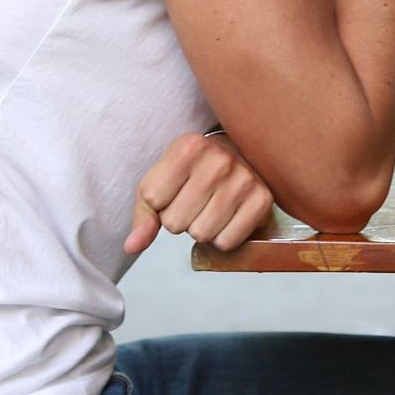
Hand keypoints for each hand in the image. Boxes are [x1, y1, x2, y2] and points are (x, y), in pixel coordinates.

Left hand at [124, 131, 275, 254]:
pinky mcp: (263, 200)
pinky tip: (228, 216)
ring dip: (201, 229)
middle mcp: (220, 160)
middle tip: (196, 200)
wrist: (240, 154)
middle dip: (181, 219)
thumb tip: (131, 247)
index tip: (176, 188)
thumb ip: (144, 214)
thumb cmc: (194, 170)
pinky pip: (227, 242)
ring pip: (201, 235)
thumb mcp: (162, 180)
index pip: (154, 200)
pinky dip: (223, 237)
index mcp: (189, 146)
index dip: (160, 203)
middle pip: (176, 223)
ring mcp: (245, 179)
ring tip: (211, 207)